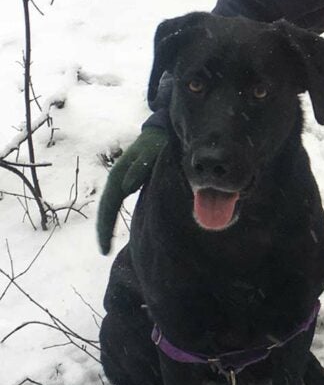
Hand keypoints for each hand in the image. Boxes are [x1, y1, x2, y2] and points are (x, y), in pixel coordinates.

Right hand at [96, 126, 167, 253]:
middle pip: (105, 208)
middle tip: (104, 251)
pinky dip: (113, 216)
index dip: (105, 225)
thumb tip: (126, 187)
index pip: (109, 205)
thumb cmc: (158, 143)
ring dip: (106, 225)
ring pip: (109, 206)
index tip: (104, 245)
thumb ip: (141, 167)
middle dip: (103, 230)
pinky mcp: (128, 182)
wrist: (160, 133)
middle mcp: (117, 179)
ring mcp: (121, 181)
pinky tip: (114, 227)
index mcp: (120, 175)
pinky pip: (117, 202)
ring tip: (106, 246)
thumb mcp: (153, 152)